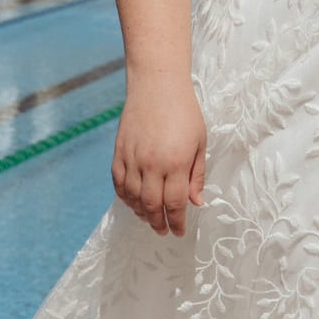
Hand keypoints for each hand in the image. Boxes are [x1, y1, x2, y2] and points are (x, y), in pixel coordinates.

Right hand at [111, 83, 206, 236]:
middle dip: (158, 223)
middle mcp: (152, 164)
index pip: (175, 203)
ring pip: (133, 198)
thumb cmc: (185, 112)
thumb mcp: (200, 142)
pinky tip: (133, 202)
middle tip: (163, 230)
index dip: (177, 221)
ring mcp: (133, 159)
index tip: (178, 232)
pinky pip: (119, 184)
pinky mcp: (119, 153)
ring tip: (150, 218)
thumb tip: (196, 202)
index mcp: (176, 162)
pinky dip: (125, 198)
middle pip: (152, 206)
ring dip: (141, 213)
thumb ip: (197, 175)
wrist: (157, 86)